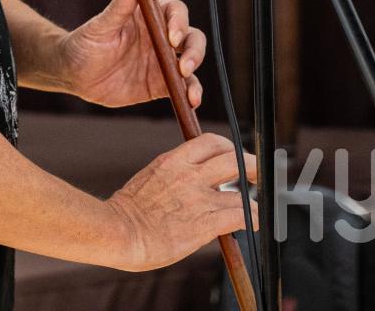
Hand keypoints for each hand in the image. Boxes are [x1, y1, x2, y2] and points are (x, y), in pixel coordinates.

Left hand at [58, 0, 206, 108]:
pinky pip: (182, 87)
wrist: (74, 75)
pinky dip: (191, 93)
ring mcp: (162, 61)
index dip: (179, 22)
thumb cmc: (84, 44)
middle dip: (194, 50)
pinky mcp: (160, 84)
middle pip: (190, 37)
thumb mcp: (100, 27)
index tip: (171, 38)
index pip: (175, 12)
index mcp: (148, 17)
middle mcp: (160, 37)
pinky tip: (191, 102)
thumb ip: (118, 8)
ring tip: (191, 92)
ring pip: (191, 61)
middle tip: (184, 66)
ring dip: (195, 74)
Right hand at [103, 134, 256, 271]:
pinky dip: (252, 219)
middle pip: (234, 158)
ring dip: (252, 201)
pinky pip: (241, 216)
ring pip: (241, 191)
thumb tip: (185, 185)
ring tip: (254, 209)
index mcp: (172, 161)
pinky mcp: (205, 223)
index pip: (210, 142)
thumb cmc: (126, 213)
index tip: (234, 157)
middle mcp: (189, 175)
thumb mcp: (149, 179)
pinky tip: (253, 223)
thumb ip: (171, 177)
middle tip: (257, 174)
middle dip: (251, 165)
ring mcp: (198, 198)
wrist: (117, 232)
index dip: (228, 149)